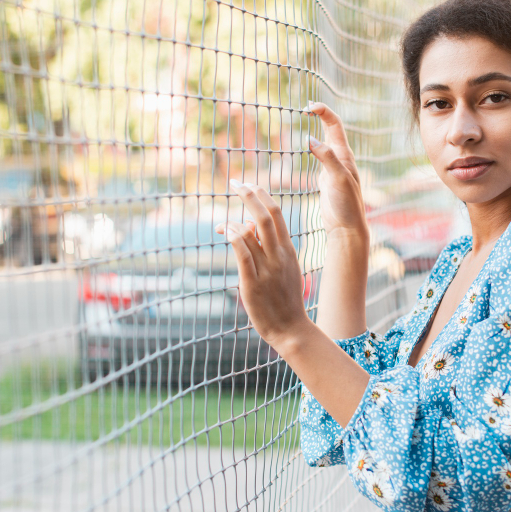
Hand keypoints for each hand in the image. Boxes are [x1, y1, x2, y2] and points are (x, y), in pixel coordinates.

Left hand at [215, 179, 311, 349]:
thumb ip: (268, 247)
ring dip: (233, 220)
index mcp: (288, 249)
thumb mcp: (283, 268)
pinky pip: (243, 254)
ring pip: (251, 232)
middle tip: (235, 182)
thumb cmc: (285, 299)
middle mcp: (279, 255)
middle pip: (265, 215)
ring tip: (219, 224)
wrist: (292, 329)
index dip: (261, 195)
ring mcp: (267, 269)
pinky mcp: (253, 283)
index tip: (248, 184)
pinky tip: (224, 232)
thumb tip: (248, 225)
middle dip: (249, 194)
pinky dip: (233, 237)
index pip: (276, 213)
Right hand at [304, 101, 368, 238]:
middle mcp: (341, 159)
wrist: (347, 227)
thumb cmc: (346, 205)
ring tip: (306, 117)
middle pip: (332, 130)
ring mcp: (333, 168)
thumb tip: (310, 139)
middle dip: (321, 115)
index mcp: (345, 156)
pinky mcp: (326, 179)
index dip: (324, 112)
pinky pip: (320, 157)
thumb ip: (327, 158)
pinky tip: (306, 146)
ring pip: (325, 142)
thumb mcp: (338, 179)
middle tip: (306, 107)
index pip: (335, 126)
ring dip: (318, 128)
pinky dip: (313, 147)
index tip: (309, 106)